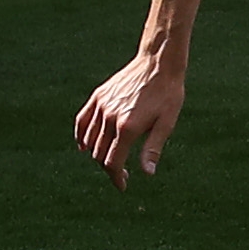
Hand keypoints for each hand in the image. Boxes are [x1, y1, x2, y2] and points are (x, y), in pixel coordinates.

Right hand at [73, 49, 187, 185]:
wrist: (158, 63)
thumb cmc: (167, 94)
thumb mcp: (167, 123)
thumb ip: (153, 148)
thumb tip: (147, 173)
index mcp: (127, 128)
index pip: (112, 162)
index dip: (116, 178)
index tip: (123, 186)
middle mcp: (110, 118)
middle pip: (99, 154)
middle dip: (108, 168)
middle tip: (122, 174)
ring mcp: (101, 106)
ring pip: (90, 140)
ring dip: (96, 154)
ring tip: (109, 160)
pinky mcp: (98, 97)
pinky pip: (82, 121)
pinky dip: (81, 135)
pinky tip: (84, 145)